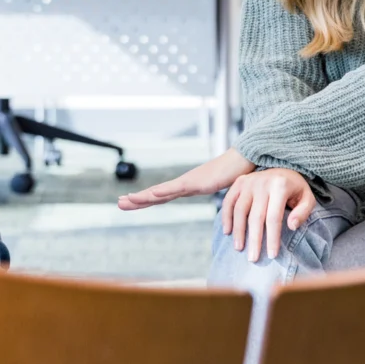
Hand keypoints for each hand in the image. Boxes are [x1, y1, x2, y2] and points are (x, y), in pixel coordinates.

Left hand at [118, 150, 253, 210]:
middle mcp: (184, 183)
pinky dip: (161, 192)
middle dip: (137, 200)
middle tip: (119, 203)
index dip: (147, 199)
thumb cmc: (235, 173)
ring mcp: (189, 182)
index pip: (163, 196)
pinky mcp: (196, 182)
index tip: (131, 202)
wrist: (245, 160)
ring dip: (142, 197)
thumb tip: (215, 198)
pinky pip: (176, 189)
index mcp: (188, 186)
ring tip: (125, 201)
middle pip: (156, 194)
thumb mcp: (221, 187)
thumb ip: (215, 190)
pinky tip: (150, 195)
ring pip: (160, 192)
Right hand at [220, 167, 316, 260]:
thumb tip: (291, 226)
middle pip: (255, 216)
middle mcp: (262, 182)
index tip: (272, 255)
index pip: (274, 217)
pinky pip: (229, 201)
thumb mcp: (307, 198)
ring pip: (239, 210)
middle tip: (253, 259)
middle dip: (254, 240)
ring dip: (238, 231)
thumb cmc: (296, 189)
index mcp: (280, 186)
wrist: (283, 169)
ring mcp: (249, 181)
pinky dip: (226, 217)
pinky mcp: (239, 181)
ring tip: (239, 248)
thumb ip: (303, 212)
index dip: (272, 238)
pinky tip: (227, 232)